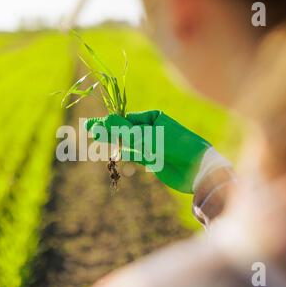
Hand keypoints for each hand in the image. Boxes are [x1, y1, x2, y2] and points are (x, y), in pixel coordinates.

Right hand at [85, 110, 212, 192]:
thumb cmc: (176, 146)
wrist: (198, 169)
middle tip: (87, 129)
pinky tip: (112, 155)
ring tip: (94, 140)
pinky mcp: (152, 160)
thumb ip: (126, 131)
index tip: (92, 126)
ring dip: (113, 143)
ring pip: (127, 143)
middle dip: (107, 131)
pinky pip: (133, 155)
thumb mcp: (148, 137)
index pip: (126, 119)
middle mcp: (151, 130)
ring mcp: (151, 145)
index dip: (108, 123)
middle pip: (124, 130)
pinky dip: (122, 155)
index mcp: (153, 118)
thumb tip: (104, 121)